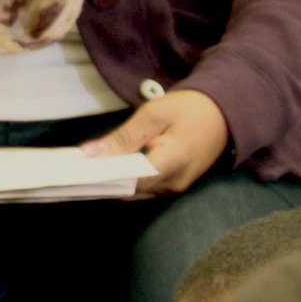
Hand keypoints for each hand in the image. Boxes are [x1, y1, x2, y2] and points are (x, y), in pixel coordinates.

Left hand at [83, 88, 229, 195]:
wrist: (225, 112)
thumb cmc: (189, 109)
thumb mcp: (152, 116)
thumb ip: (122, 137)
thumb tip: (89, 154)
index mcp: (171, 164)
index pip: (128, 182)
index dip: (101, 179)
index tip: (76, 172)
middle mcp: (173, 184)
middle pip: (129, 191)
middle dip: (103, 181)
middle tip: (75, 169)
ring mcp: (175, 188)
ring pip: (136, 192)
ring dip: (114, 182)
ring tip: (88, 167)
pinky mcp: (175, 185)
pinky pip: (145, 188)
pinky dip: (127, 180)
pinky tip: (111, 168)